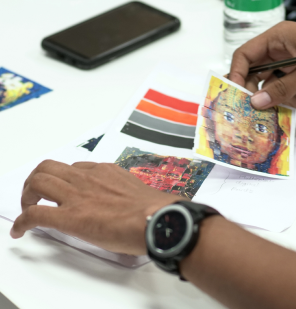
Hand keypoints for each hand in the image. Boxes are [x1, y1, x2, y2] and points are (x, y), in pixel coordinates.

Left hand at [10, 160, 185, 254]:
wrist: (157, 219)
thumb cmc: (154, 209)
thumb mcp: (138, 192)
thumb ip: (125, 192)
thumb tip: (126, 205)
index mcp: (105, 172)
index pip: (76, 169)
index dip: (65, 179)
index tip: (65, 190)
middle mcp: (88, 178)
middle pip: (49, 167)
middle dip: (37, 180)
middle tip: (36, 194)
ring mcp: (78, 195)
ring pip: (38, 181)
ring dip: (27, 194)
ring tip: (28, 207)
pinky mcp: (70, 217)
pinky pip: (35, 214)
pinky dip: (23, 221)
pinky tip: (21, 230)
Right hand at [229, 22, 295, 108]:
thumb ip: (282, 87)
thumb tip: (257, 101)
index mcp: (279, 38)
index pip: (246, 54)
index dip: (236, 72)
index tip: (234, 91)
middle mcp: (281, 52)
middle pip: (254, 72)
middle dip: (251, 90)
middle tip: (248, 107)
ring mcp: (290, 66)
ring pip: (268, 85)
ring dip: (270, 99)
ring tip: (269, 111)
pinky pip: (283, 92)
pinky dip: (284, 102)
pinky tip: (289, 107)